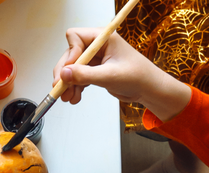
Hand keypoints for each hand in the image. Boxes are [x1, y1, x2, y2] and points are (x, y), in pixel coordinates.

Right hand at [53, 28, 191, 120]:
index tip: (69, 70)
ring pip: (72, 68)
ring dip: (68, 83)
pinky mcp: (95, 71)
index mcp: (103, 38)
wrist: (148, 90)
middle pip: (70, 55)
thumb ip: (86, 75)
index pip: (75, 38)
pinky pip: (78, 78)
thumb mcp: (110, 76)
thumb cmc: (138, 77)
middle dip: (64, 72)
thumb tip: (64, 74)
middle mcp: (97, 46)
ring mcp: (95, 59)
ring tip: (68, 98)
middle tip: (60, 88)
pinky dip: (74, 88)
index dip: (70, 54)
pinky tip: (75, 98)